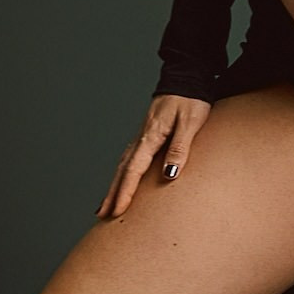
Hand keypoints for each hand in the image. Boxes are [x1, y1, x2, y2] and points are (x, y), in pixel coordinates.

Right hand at [95, 93, 212, 219]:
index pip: (133, 170)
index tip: (117, 211)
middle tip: (102, 216)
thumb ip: (180, 148)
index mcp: (150, 136)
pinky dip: (122, 173)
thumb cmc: (191, 100)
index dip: (124, 192)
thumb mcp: (190, 123)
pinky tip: (122, 180)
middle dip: (112, 194)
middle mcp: (142, 138)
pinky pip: (130, 159)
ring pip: (123, 165)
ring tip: (106, 205)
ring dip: (114, 185)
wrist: (187, 77)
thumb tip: (169, 174)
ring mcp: (143, 136)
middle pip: (122, 171)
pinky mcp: (148, 135)